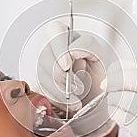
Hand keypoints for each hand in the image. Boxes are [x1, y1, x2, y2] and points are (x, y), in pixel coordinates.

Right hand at [35, 22, 115, 136]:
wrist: (93, 99)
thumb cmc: (96, 73)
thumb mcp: (99, 57)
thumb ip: (88, 46)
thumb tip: (72, 50)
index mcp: (66, 36)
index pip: (55, 31)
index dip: (59, 49)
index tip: (68, 66)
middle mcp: (50, 49)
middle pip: (45, 56)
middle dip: (60, 76)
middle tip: (79, 89)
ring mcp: (41, 67)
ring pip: (40, 76)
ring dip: (59, 93)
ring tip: (77, 102)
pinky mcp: (37, 85)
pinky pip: (38, 92)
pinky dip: (54, 102)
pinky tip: (67, 106)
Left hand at [102, 57, 136, 136]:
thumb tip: (131, 75)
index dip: (129, 64)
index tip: (118, 68)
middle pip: (135, 79)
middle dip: (114, 78)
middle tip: (106, 82)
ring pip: (126, 98)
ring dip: (112, 97)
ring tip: (111, 99)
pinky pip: (123, 117)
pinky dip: (114, 112)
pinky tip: (115, 113)